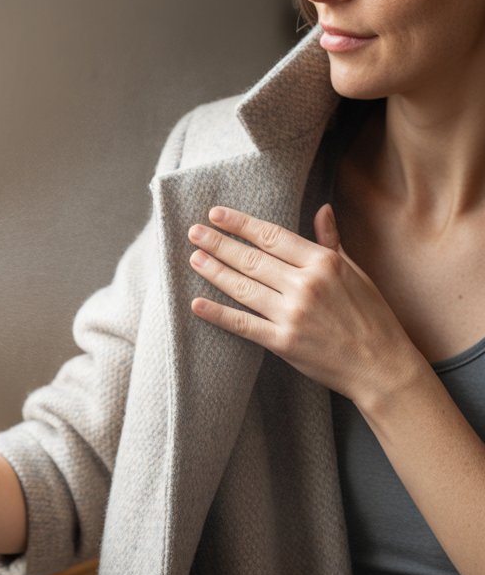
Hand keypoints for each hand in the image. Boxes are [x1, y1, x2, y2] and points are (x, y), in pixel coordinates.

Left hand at [187, 203, 420, 404]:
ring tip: (194, 258)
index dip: (240, 224)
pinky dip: (218, 314)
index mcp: (323, 262)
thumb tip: (322, 209)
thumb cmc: (372, 317)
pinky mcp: (283, 342)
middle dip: (219, 243)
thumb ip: (332, 242)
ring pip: (243, 287)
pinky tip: (197, 304)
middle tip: (194, 232)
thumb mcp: (356, 273)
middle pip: (252, 258)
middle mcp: (305, 284)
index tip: (217, 215)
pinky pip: (243, 324)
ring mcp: (292, 314)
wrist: (381, 365)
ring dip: (214, 271)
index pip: (271, 236)